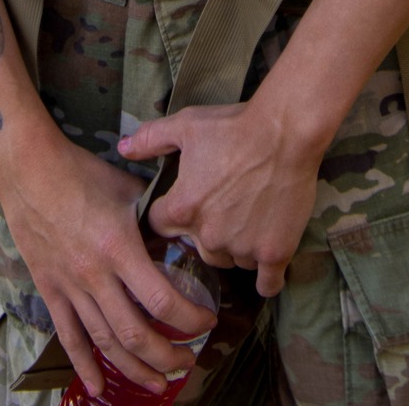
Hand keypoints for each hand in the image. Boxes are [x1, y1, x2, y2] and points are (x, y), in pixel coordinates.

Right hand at [0, 129, 214, 397]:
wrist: (27, 168)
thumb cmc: (80, 171)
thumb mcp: (127, 187)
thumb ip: (155, 215)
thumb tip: (183, 231)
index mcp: (119, 248)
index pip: (161, 300)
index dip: (189, 319)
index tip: (207, 321)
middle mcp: (94, 275)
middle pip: (135, 334)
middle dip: (167, 356)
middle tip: (188, 363)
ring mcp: (70, 286)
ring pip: (105, 342)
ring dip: (134, 369)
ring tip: (158, 383)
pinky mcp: (50, 289)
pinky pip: (69, 337)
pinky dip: (84, 366)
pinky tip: (98, 388)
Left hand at [120, 100, 320, 297]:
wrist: (285, 132)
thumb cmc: (233, 126)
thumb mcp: (187, 125)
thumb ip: (151, 139)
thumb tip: (123, 149)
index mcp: (183, 208)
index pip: (161, 227)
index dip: (171, 216)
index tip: (185, 207)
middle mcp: (209, 235)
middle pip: (198, 249)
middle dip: (206, 234)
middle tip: (224, 209)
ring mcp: (242, 248)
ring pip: (231, 262)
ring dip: (237, 248)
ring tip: (250, 220)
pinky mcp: (274, 254)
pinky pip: (266, 284)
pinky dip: (266, 276)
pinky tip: (267, 261)